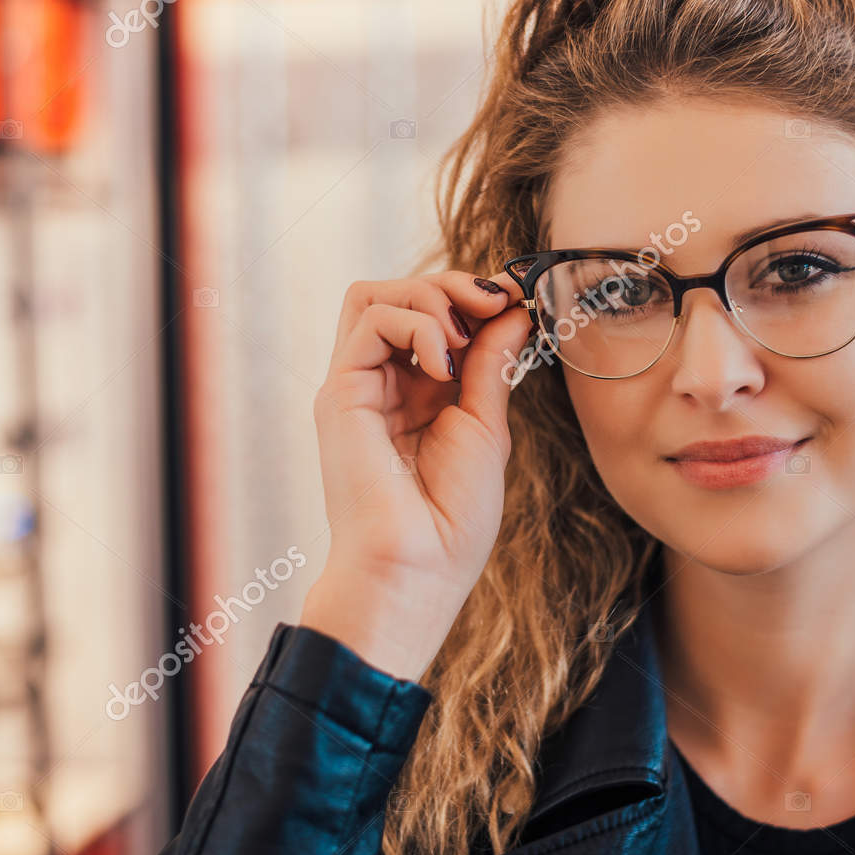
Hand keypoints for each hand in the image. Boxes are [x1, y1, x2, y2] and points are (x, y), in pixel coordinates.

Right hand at [302, 270, 535, 680]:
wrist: (416, 570)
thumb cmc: (450, 520)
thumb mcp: (485, 425)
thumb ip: (491, 363)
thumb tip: (513, 310)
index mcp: (413, 395)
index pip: (430, 316)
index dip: (471, 297)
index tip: (515, 298)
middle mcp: (379, 385)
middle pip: (398, 294)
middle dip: (453, 285)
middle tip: (495, 302)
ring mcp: (355, 387)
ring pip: (374, 295)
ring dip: (431, 299)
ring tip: (463, 340)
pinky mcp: (339, 393)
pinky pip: (369, 319)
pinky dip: (416, 325)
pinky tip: (443, 365)